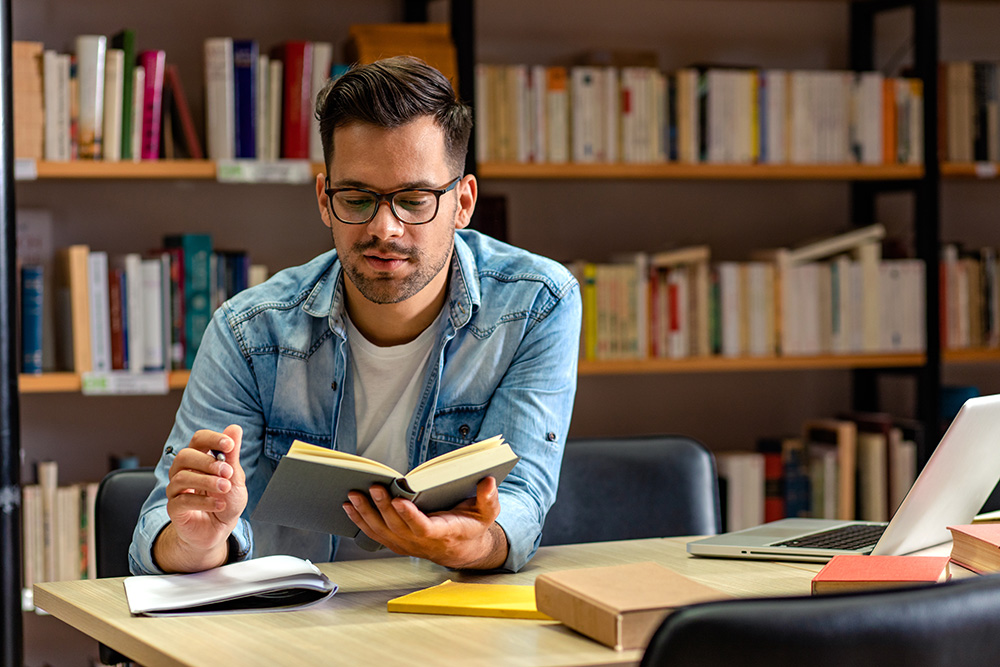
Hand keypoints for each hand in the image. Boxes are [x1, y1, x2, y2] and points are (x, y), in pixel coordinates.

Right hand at [154, 425, 246, 571]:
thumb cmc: (226, 500)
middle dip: (208, 462)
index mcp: (200, 458)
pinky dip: (204, 501)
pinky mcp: (174, 508)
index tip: (229, 445)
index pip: (198, 439)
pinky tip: (220, 504)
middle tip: (228, 473)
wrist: (219, 529)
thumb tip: (234, 429)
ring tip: (225, 489)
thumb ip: (232, 455)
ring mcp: (177, 489)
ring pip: (182, 477)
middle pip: (185, 455)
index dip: (212, 438)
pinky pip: (182, 500)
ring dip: (207, 482)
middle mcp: (184, 470)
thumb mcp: (235, 477)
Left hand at [343, 476, 508, 569]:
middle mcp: (421, 543)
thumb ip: (489, 498)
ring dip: (366, 513)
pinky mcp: (396, 542)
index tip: (399, 500)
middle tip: (373, 487)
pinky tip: (349, 506)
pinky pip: (374, 534)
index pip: (424, 528)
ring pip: (382, 531)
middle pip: (397, 527)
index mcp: (444, 533)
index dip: (411, 517)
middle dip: (383, 507)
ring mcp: (406, 545)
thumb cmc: (472, 525)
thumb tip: (488, 481)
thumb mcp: (488, 512)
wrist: (462, 548)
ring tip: (354, 495)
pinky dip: (360, 521)